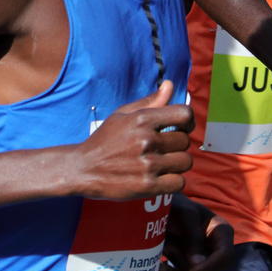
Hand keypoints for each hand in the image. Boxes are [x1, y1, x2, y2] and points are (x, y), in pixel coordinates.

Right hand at [70, 80, 194, 200]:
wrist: (83, 168)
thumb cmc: (104, 140)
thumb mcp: (122, 115)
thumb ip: (149, 102)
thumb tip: (170, 85)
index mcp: (141, 120)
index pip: (184, 114)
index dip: (188, 121)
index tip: (182, 128)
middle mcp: (147, 140)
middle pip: (185, 141)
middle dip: (176, 146)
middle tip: (162, 150)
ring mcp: (148, 164)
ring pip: (185, 162)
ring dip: (176, 164)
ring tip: (161, 164)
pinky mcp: (148, 186)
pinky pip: (179, 182)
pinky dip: (173, 182)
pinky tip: (160, 178)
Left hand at [160, 194, 234, 270]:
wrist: (160, 209)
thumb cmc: (174, 205)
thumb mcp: (183, 213)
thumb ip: (192, 235)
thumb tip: (197, 265)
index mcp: (221, 232)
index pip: (225, 256)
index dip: (211, 267)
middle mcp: (217, 250)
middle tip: (163, 267)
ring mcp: (207, 262)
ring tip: (161, 270)